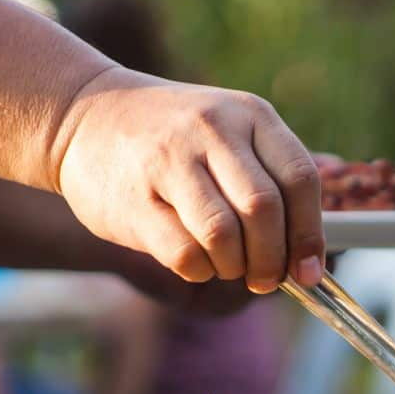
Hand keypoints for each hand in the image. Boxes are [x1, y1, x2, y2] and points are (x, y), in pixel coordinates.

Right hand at [54, 67, 324, 293]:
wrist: (85, 114)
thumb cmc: (175, 139)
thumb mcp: (229, 132)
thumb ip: (270, 179)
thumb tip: (307, 258)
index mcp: (250, 114)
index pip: (299, 179)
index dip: (309, 234)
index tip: (308, 271)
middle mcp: (212, 129)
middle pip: (264, 210)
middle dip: (272, 259)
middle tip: (265, 278)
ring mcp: (169, 160)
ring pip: (224, 235)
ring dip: (235, 267)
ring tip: (228, 266)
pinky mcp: (133, 198)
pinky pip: (184, 252)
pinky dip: (200, 270)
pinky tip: (196, 262)